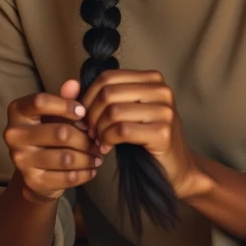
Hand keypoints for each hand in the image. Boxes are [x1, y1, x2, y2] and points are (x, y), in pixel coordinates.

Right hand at [3, 79, 103, 203]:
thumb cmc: (48, 131)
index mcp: (17, 111)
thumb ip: (64, 97)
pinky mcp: (32, 181)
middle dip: (85, 137)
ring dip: (88, 156)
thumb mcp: (54, 112)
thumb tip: (74, 83)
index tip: (83, 112)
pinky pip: (67, 177)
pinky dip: (85, 172)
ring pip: (66, 157)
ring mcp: (21, 160)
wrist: (36, 170)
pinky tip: (92, 168)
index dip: (66, 105)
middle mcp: (13, 135)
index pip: (40, 102)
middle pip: (60, 133)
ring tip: (98, 154)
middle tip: (98, 139)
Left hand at [78, 68, 204, 200]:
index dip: (88, 97)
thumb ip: (102, 96)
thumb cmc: (145, 138)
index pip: (107, 77)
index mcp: (152, 79)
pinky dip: (107, 139)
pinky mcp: (163, 132)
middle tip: (90, 132)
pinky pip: (122, 130)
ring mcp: (165, 111)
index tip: (84, 116)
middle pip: (108, 93)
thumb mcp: (126, 111)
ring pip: (113, 112)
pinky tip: (107, 147)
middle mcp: (161, 90)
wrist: (175, 167)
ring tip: (99, 140)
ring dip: (99, 130)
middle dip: (91, 115)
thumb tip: (69, 85)